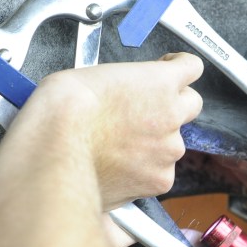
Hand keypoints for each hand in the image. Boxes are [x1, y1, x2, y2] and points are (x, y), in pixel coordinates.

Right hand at [24, 53, 202, 210]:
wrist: (54, 150)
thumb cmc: (63, 111)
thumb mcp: (94, 76)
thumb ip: (125, 84)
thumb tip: (125, 92)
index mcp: (159, 82)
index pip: (191, 67)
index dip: (178, 68)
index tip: (168, 71)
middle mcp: (171, 115)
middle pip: (191, 105)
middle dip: (172, 105)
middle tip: (144, 112)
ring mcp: (168, 150)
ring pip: (173, 144)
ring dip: (155, 143)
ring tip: (119, 147)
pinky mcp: (159, 180)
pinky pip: (159, 174)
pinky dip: (144, 172)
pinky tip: (119, 168)